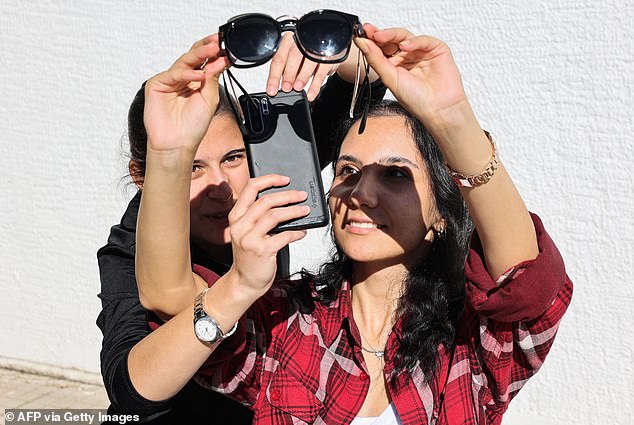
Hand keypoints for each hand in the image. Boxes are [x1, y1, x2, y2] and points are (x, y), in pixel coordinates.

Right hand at [143, 34, 229, 152]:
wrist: (177, 144)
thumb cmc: (192, 127)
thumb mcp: (210, 99)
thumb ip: (213, 78)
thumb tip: (220, 60)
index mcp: (196, 82)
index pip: (206, 61)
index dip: (216, 52)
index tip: (228, 45)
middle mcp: (183, 79)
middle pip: (194, 56)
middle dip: (207, 47)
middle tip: (219, 40)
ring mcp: (169, 80)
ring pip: (185, 61)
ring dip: (200, 54)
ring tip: (213, 49)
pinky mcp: (157, 84)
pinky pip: (174, 74)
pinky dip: (187, 74)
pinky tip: (199, 75)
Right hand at [227, 175, 308, 294]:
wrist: (244, 282)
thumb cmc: (249, 256)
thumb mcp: (247, 232)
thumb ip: (258, 217)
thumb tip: (285, 201)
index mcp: (236, 217)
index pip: (250, 188)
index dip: (269, 180)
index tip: (285, 179)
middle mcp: (240, 226)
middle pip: (266, 200)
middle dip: (288, 195)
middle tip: (302, 195)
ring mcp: (249, 239)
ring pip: (275, 215)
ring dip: (294, 211)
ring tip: (305, 210)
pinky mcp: (262, 251)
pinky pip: (283, 236)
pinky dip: (296, 232)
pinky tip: (302, 232)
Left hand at [266, 33, 336, 101]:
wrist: (330, 49)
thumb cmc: (307, 55)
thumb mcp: (294, 60)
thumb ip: (287, 70)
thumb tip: (279, 86)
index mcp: (289, 40)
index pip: (279, 58)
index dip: (274, 75)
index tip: (272, 90)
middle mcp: (303, 40)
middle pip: (293, 56)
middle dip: (288, 74)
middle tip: (286, 88)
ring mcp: (317, 47)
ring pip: (308, 61)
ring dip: (302, 77)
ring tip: (297, 88)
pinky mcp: (329, 56)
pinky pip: (322, 72)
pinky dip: (315, 85)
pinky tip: (311, 93)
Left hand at [355, 25, 468, 124]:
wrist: (438, 110)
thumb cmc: (416, 100)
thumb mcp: (390, 79)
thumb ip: (375, 59)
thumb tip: (361, 43)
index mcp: (394, 65)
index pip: (381, 48)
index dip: (371, 40)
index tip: (359, 35)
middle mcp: (407, 57)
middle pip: (391, 39)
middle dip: (380, 35)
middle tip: (369, 32)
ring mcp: (421, 52)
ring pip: (405, 36)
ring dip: (391, 35)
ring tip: (381, 36)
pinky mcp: (436, 49)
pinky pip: (423, 40)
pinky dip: (413, 42)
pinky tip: (404, 47)